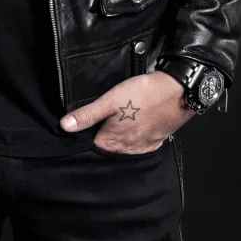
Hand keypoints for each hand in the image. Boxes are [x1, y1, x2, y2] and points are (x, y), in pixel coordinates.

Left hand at [59, 70, 195, 153]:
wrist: (176, 92)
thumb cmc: (141, 94)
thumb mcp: (109, 100)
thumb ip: (88, 114)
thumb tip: (64, 126)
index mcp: (113, 140)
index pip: (93, 144)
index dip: (88, 133)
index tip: (87, 122)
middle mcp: (128, 148)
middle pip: (109, 146)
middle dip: (103, 136)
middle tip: (102, 119)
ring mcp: (144, 145)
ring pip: (125, 146)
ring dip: (120, 138)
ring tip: (118, 122)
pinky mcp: (157, 139)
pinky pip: (141, 144)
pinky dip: (136, 138)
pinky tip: (135, 128)